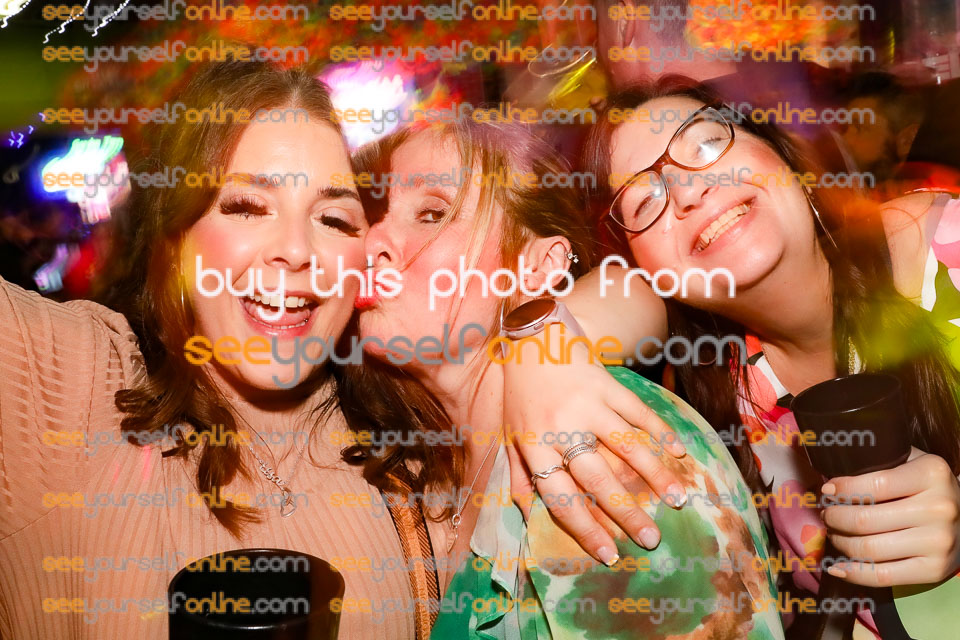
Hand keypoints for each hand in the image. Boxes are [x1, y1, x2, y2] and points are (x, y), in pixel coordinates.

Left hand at [503, 326, 686, 565]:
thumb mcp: (510, 437)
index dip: (585, 530)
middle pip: (598, 479)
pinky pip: (638, 411)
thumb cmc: (520, 395)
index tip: (609, 555)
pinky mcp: (606, 383)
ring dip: (656, 475)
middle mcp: (560, 428)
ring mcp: (586, 404)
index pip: (561, 498)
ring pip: (627, 446)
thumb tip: (530, 521)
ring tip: (679, 501)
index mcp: (533, 447)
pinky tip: (680, 452)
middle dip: (627, 514)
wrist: (529, 336)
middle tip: (652, 540)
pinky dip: (661, 431)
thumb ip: (519, 478)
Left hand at [822, 447, 959, 586]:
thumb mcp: (911, 462)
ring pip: (869, 548)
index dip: (842, 490)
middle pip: (865, 520)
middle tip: (827, 514)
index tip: (827, 490)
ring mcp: (939, 542)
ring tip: (834, 534)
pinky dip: (854, 573)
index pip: (873, 485)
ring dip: (840, 542)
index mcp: (932, 474)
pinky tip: (838, 566)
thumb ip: (879, 462)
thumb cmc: (926, 486)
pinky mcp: (935, 570)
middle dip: (835, 518)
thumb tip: (830, 473)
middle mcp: (940, 508)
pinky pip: (882, 575)